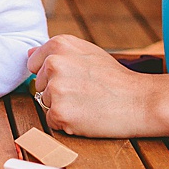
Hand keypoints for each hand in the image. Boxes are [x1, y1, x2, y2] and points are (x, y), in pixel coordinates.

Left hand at [28, 35, 153, 137]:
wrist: (140, 101)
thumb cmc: (114, 78)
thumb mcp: (87, 52)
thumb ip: (57, 52)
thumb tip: (29, 54)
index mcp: (59, 45)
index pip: (33, 63)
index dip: (52, 74)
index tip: (73, 77)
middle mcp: (54, 64)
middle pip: (38, 85)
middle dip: (56, 91)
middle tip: (85, 91)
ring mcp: (55, 89)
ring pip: (45, 103)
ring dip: (62, 107)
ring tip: (87, 103)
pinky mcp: (59, 113)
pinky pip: (52, 121)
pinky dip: (66, 123)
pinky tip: (86, 116)